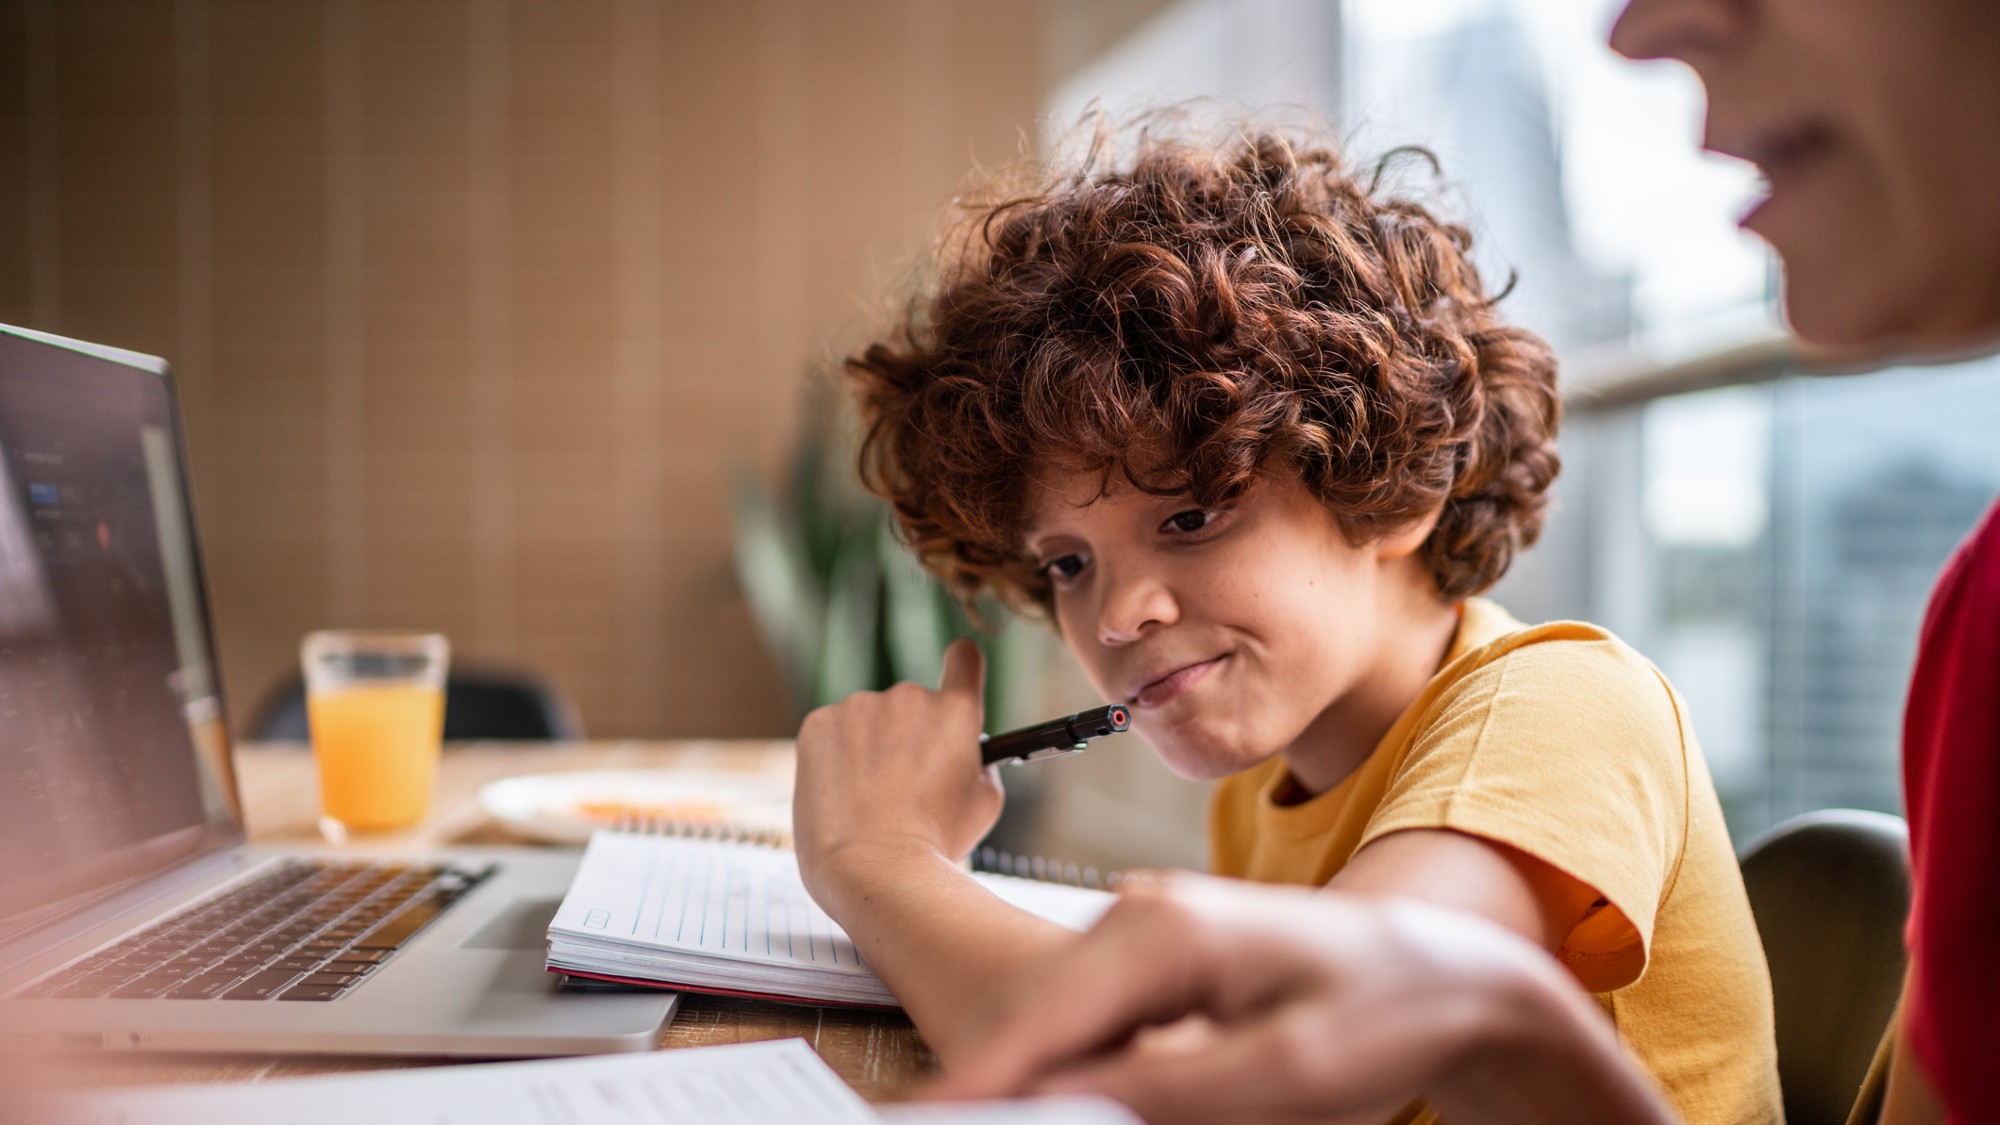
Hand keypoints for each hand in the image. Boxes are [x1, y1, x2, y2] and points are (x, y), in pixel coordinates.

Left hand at [792, 639, 1003, 896]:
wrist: (873, 868)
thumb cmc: (936, 843)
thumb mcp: (984, 803)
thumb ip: (979, 762)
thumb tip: (966, 751)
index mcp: (956, 712)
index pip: (965, 658)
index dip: (962, 670)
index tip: (956, 684)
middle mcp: (908, 696)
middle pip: (913, 705)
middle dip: (912, 736)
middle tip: (906, 788)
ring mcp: (858, 707)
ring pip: (870, 721)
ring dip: (872, 747)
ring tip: (870, 801)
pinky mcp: (818, 724)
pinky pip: (834, 732)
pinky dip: (838, 757)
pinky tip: (843, 795)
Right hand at [931, 873, 1674, 1124]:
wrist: (1450, 974)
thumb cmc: (1385, 1011)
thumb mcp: (1288, 1073)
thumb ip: (1168, 1090)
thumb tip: (1059, 1100)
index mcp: (1162, 931)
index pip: (1038, 1017)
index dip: (973, 1080)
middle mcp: (1139, 919)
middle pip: (1037, 1020)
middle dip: (999, 1085)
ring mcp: (1146, 938)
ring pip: (1062, 1027)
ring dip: (1038, 1084)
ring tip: (998, 1117)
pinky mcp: (1159, 967)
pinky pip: (1097, 1028)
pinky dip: (1080, 1072)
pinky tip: (1073, 1106)